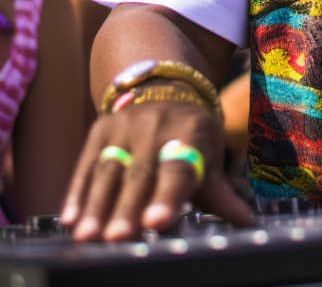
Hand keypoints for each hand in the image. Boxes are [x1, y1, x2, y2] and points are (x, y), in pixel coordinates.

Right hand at [61, 98, 252, 240]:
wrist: (165, 89)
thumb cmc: (190, 135)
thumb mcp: (209, 155)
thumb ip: (220, 193)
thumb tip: (247, 222)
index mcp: (192, 133)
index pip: (179, 168)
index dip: (169, 195)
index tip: (157, 221)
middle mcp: (158, 126)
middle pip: (141, 173)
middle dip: (128, 207)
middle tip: (117, 237)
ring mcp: (127, 125)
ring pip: (110, 169)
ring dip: (97, 204)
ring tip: (88, 236)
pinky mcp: (101, 127)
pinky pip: (87, 163)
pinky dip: (77, 192)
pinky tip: (70, 217)